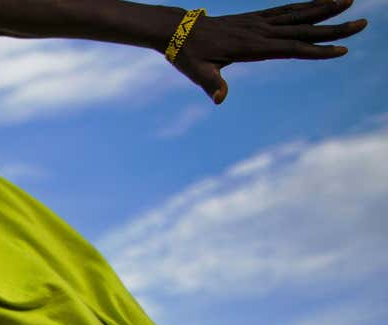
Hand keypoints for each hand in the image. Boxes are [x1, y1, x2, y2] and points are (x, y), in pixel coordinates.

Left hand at [172, 0, 367, 103]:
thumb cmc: (187, 55)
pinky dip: (305, 4)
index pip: (291, 48)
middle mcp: (259, 31)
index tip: (342, 50)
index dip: (317, 50)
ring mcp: (258, 22)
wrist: (176, 30)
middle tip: (363, 23)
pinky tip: (320, 1)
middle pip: (304, 28)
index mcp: (251, 46)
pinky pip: (285, 9)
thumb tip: (219, 99)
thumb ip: (211, 83)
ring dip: (325, 7)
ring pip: (298, 14)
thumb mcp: (196, 72)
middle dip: (334, 28)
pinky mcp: (254, 17)